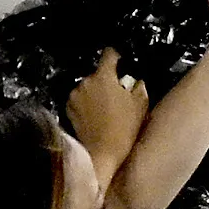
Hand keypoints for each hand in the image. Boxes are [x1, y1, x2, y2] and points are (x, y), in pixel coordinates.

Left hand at [64, 48, 147, 168]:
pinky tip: (95, 115)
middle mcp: (86, 82)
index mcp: (104, 77)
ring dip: (95, 92)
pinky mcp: (69, 108)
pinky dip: (86, 103)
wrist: (103, 153)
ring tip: (105, 107)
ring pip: (88, 87)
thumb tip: (136, 81)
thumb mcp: (140, 106)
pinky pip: (80, 99)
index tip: (120, 61)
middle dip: (106, 80)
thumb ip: (138, 87)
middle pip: (97, 73)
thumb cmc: (124, 129)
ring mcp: (75, 95)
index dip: (116, 56)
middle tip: (117, 94)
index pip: (109, 54)